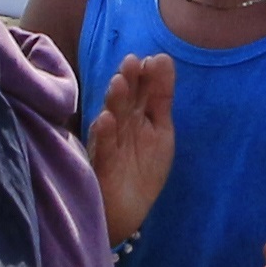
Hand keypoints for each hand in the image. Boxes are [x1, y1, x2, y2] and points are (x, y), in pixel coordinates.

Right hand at [88, 52, 176, 247]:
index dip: (145, 76)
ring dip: (115, 101)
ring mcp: (110, 143)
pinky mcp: (102, 165)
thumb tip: (163, 57)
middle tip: (132, 62)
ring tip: (119, 82)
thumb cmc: (142, 168)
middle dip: (128, 81)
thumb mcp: (160, 131)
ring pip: (112, 119)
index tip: (152, 60)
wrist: (125, 210)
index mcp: (135, 114)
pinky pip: (104, 148)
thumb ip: (161, 96)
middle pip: (124, 99)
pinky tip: (105, 119)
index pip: (141, 90)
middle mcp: (120, 124)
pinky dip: (104, 133)